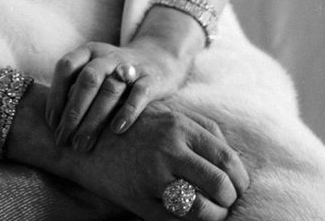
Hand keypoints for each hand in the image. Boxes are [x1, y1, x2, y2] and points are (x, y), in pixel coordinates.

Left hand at [46, 38, 191, 151]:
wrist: (157, 60)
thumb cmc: (114, 74)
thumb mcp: (93, 71)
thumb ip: (76, 88)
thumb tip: (54, 123)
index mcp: (88, 51)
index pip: (66, 66)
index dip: (56, 94)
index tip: (52, 123)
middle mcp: (107, 55)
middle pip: (87, 79)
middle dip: (73, 112)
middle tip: (64, 139)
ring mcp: (130, 66)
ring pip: (110, 89)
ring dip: (94, 119)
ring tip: (83, 144)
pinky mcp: (151, 79)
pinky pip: (139, 94)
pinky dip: (127, 111)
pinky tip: (116, 130)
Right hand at [67, 99, 249, 220]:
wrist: (85, 136)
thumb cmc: (134, 125)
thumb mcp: (168, 113)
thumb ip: (202, 129)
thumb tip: (234, 158)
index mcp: (180, 126)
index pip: (226, 159)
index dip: (240, 179)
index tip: (238, 186)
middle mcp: (169, 149)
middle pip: (219, 185)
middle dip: (230, 200)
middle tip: (226, 202)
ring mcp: (153, 175)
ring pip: (201, 209)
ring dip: (214, 216)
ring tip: (211, 213)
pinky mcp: (138, 198)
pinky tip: (189, 218)